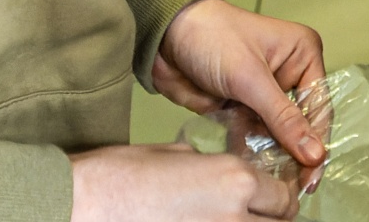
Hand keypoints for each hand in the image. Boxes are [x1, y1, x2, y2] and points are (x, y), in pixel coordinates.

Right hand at [69, 142, 296, 220]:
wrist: (85, 203)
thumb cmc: (121, 176)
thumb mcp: (174, 154)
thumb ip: (208, 165)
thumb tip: (215, 175)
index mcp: (235, 180)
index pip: (283, 198)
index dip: (278, 198)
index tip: (270, 200)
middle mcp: (234, 216)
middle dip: (271, 218)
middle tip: (256, 214)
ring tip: (231, 220)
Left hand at [153, 0, 326, 168]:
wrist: (164, 35)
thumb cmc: (211, 35)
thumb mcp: (250, 78)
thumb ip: (283, 118)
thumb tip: (314, 153)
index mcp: (302, 55)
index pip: (318, 106)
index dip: (317, 141)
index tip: (311, 173)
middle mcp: (288, 74)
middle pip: (300, 124)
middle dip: (295, 152)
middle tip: (294, 185)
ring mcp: (263, 93)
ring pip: (276, 134)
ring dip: (272, 155)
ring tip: (272, 181)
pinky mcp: (242, 107)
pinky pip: (253, 137)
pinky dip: (251, 152)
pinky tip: (250, 169)